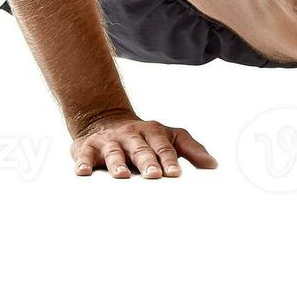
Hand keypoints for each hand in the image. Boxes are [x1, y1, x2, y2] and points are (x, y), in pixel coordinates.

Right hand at [70, 111, 218, 178]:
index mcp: (152, 133)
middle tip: (153, 175)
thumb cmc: (143, 137)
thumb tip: (214, 165)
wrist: (105, 119)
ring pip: (113, 152)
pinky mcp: (86, 148)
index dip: (169, 160)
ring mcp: (109, 141)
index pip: (163, 147)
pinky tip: (83, 172)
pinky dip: (82, 163)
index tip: (176, 174)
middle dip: (147, 162)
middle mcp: (131, 135)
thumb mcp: (169, 137)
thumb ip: (191, 149)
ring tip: (121, 176)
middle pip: (140, 149)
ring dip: (117, 163)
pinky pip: (83, 156)